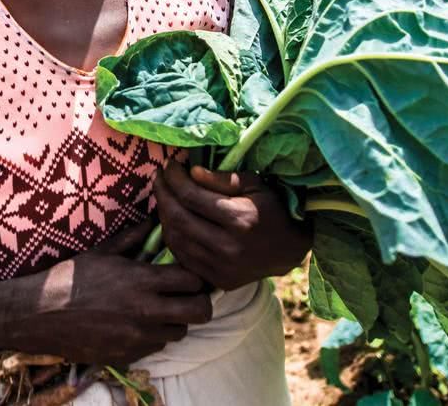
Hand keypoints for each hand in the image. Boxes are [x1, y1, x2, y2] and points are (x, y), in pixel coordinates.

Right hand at [3, 218, 212, 367]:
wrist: (42, 315)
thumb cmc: (72, 278)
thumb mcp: (103, 251)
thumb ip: (133, 237)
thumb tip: (153, 221)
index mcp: (142, 281)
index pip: (193, 281)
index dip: (196, 277)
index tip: (188, 275)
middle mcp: (147, 311)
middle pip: (199, 311)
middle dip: (199, 302)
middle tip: (187, 296)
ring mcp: (139, 336)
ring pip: (180, 332)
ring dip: (175, 320)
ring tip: (159, 309)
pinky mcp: (129, 354)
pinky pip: (156, 346)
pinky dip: (154, 336)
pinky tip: (138, 324)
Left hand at [154, 159, 313, 291]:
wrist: (287, 250)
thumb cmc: (271, 210)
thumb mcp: (254, 185)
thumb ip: (222, 179)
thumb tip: (191, 172)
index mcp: (239, 220)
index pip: (191, 197)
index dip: (174, 179)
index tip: (170, 166)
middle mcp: (228, 247)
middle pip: (178, 219)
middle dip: (163, 194)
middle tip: (160, 178)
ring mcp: (221, 268)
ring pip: (176, 240)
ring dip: (164, 215)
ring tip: (165, 197)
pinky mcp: (216, 280)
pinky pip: (182, 257)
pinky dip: (173, 237)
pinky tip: (173, 220)